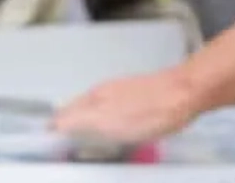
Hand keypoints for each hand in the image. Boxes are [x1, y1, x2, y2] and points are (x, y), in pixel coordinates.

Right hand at [51, 68, 199, 147]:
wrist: (184, 93)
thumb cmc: (149, 112)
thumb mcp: (112, 121)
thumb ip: (82, 121)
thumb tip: (55, 123)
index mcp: (94, 98)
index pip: (65, 114)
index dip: (56, 128)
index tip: (50, 143)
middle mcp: (101, 91)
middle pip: (76, 108)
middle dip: (66, 123)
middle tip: (61, 140)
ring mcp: (119, 90)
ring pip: (91, 106)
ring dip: (82, 119)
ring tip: (80, 135)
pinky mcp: (134, 93)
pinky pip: (107, 106)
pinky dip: (100, 117)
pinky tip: (109, 125)